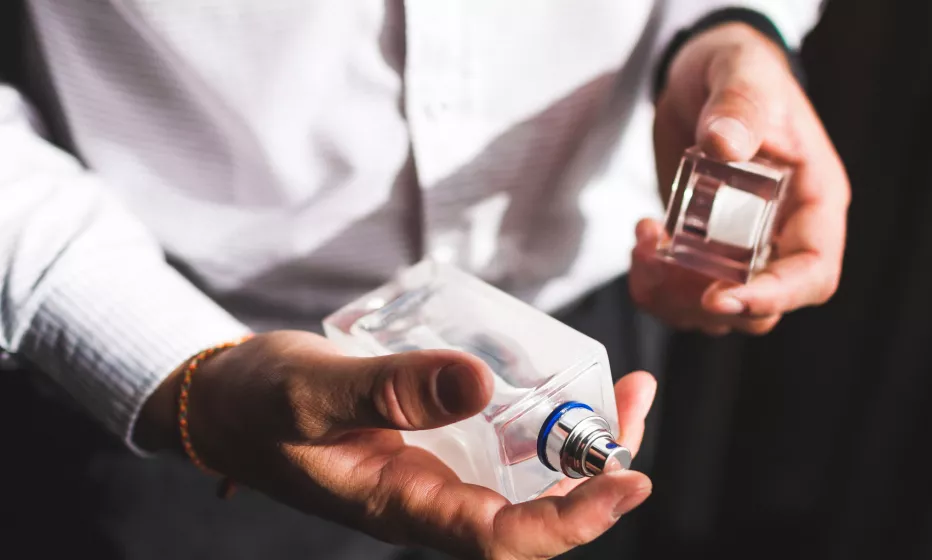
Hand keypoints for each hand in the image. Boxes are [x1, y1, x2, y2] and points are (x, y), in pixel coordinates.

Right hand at [135, 331, 655, 559]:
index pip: (506, 541)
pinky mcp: (431, 443)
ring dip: (580, 440)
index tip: (631, 480)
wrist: (225, 402)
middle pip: (535, 512)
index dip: (575, 520)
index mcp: (404, 508)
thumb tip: (480, 383)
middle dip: (598, 469)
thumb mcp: (314, 393)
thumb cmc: (257, 404)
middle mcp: (431, 499)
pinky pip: (500, 442)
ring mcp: (434, 473)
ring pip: (526, 476)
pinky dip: (539, 415)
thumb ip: (389, 392)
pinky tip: (556, 377)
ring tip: (623, 388)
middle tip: (636, 402)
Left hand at [633, 23, 849, 334]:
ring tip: (645, 244)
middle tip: (663, 264)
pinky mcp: (703, 245)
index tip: (720, 296)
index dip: (773, 297)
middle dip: (708, 302)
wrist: (700, 74)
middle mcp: (783, 232)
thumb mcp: (743, 76)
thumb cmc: (739, 70)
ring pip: (718, 308)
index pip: (813, 273)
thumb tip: (724, 144)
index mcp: (813, 201)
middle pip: (763, 307)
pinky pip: (684, 290)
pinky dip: (656, 283)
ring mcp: (742, 244)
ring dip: (673, 296)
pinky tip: (642, 239)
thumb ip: (739, 108)